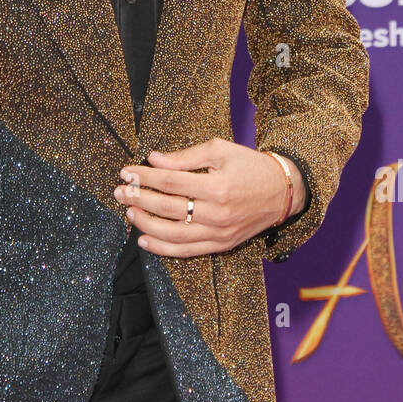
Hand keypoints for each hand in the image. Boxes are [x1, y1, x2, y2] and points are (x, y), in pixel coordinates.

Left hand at [114, 137, 304, 256]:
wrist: (283, 191)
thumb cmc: (250, 166)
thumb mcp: (220, 150)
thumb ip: (185, 156)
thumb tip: (154, 160)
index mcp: (217, 186)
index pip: (171, 181)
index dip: (145, 177)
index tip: (126, 172)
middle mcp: (217, 213)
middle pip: (168, 208)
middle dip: (139, 199)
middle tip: (119, 192)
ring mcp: (219, 233)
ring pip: (174, 235)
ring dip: (146, 225)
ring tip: (129, 213)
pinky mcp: (221, 245)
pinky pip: (187, 251)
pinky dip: (163, 249)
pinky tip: (144, 240)